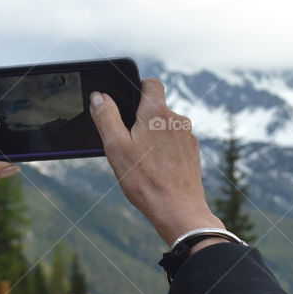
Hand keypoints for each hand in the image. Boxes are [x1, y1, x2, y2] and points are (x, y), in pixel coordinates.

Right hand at [89, 78, 225, 251]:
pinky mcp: (193, 153)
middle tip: (128, 142)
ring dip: (154, 136)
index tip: (127, 104)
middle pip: (156, 108)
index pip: (150, 83)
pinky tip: (156, 169)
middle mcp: (177, 119)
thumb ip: (106, 116)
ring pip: (166, 127)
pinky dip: (165, 151)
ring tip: (142, 160)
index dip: (137, 88)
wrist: (178, 210)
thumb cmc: (145, 180)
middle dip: (141, 119)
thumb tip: (99, 96)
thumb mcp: (116, 147)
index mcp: (156, 112)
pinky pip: (175, 143)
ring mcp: (188, 137)